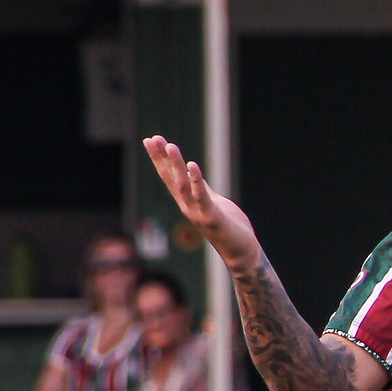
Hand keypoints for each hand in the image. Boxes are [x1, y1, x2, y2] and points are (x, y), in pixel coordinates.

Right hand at [144, 136, 260, 269]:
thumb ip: (201, 187)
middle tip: (153, 138)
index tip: (150, 140)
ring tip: (170, 146)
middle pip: (171, 179)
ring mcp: (198, 212)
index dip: (159, 159)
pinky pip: (202, 197)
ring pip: (183, 186)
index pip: (169, 177)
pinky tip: (193, 165)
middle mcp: (188, 206)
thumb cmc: (227, 226)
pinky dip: (197, 181)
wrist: (241, 252)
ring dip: (176, 166)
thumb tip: (191, 170)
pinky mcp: (212, 217)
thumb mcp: (212, 201)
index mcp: (187, 201)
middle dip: (162, 159)